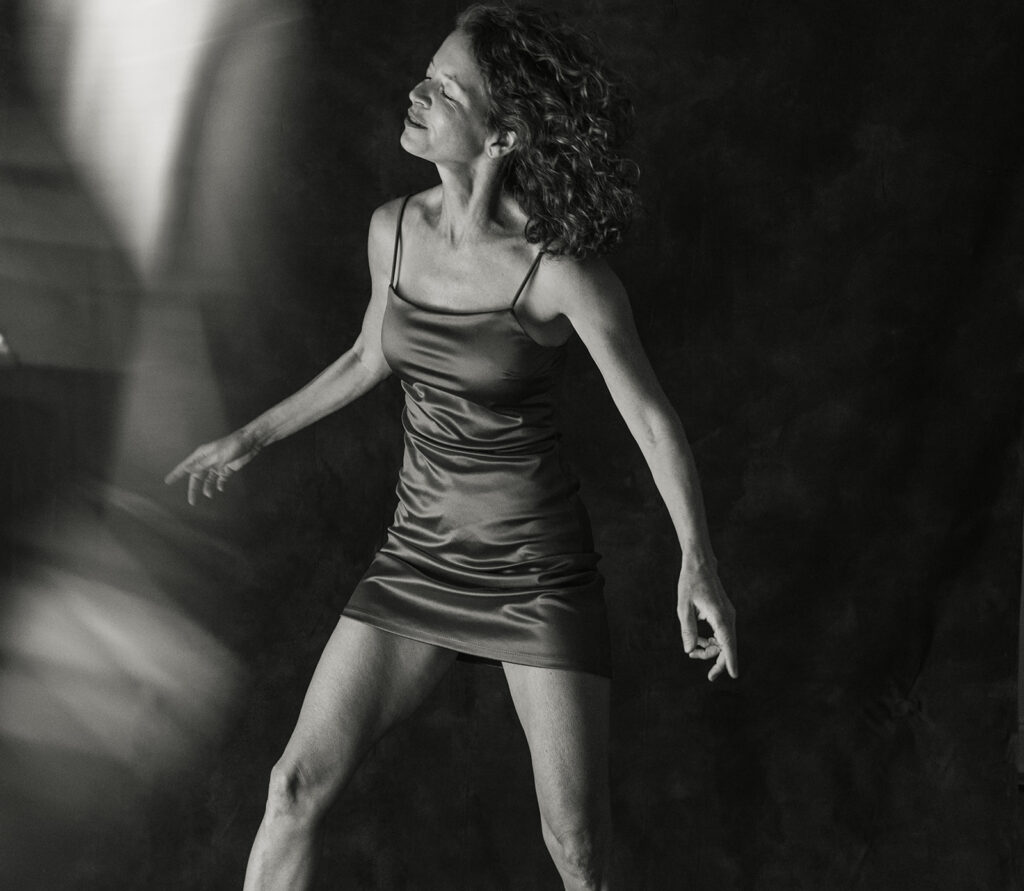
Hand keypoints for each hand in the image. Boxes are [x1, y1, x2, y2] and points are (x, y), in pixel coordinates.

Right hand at [164, 430, 261, 504]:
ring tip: (208, 495)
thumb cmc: (232, 445)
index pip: (186, 466)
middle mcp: (207, 461)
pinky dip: (219, 485)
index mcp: (201, 455)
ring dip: (208, 488)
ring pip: (208, 480)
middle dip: (194, 489)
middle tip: (192, 502)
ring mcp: (217, 465)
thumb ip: (202, 464)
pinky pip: (220, 480)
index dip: (176, 474)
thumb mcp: (216, 456)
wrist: (250, 442)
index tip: (167, 481)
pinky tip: (219, 489)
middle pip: (197, 477)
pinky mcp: (227, 469)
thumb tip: (186, 469)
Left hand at [676, 561, 737, 681]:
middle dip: (718, 661)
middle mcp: (728, 617)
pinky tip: (700, 641)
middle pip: (728, 646)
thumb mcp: (683, 607)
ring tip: (693, 652)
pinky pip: (722, 633)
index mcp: (719, 616)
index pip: (728, 644)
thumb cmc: (690, 583)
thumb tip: (689, 649)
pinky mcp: (725, 613)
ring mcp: (728, 615)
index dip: (730, 661)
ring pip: (725, 641)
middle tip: (709, 676)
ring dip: (712, 650)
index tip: (734, 675)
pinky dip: (713, 640)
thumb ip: (687, 629)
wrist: (700, 564)